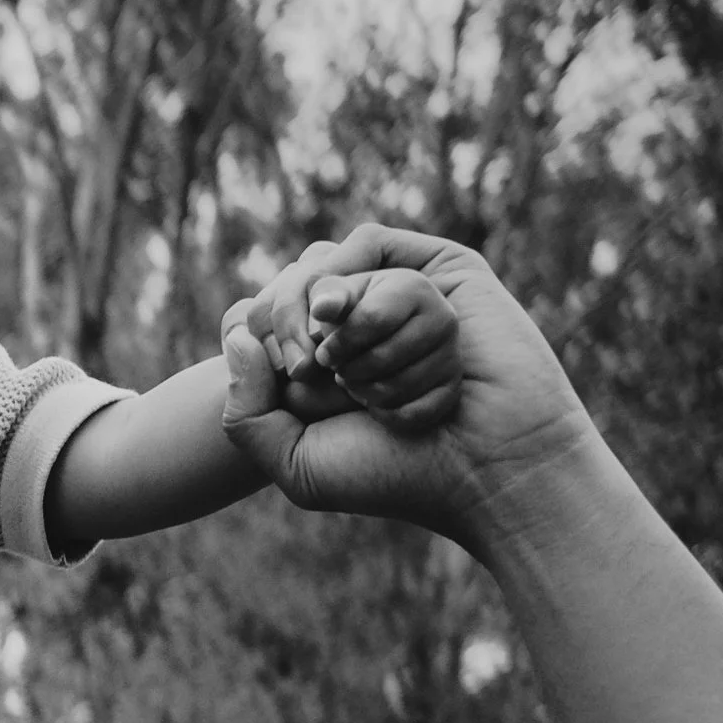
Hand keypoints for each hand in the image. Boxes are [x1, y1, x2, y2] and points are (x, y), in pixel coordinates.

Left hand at [223, 226, 594, 547]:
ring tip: (373, 388)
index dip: (258, 327)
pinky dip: (378, 307)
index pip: (255, 312)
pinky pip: (374, 247)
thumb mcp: (296, 464)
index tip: (291, 374)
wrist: (485, 469)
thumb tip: (237, 331)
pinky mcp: (438, 266)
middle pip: (287, 283)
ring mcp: (394, 292)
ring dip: (349, 337)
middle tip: (319, 372)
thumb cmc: (394, 474)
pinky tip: (393, 352)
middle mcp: (352, 324)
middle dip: (291, 324)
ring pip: (331, 272)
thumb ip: (245, 411)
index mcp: (313, 361)